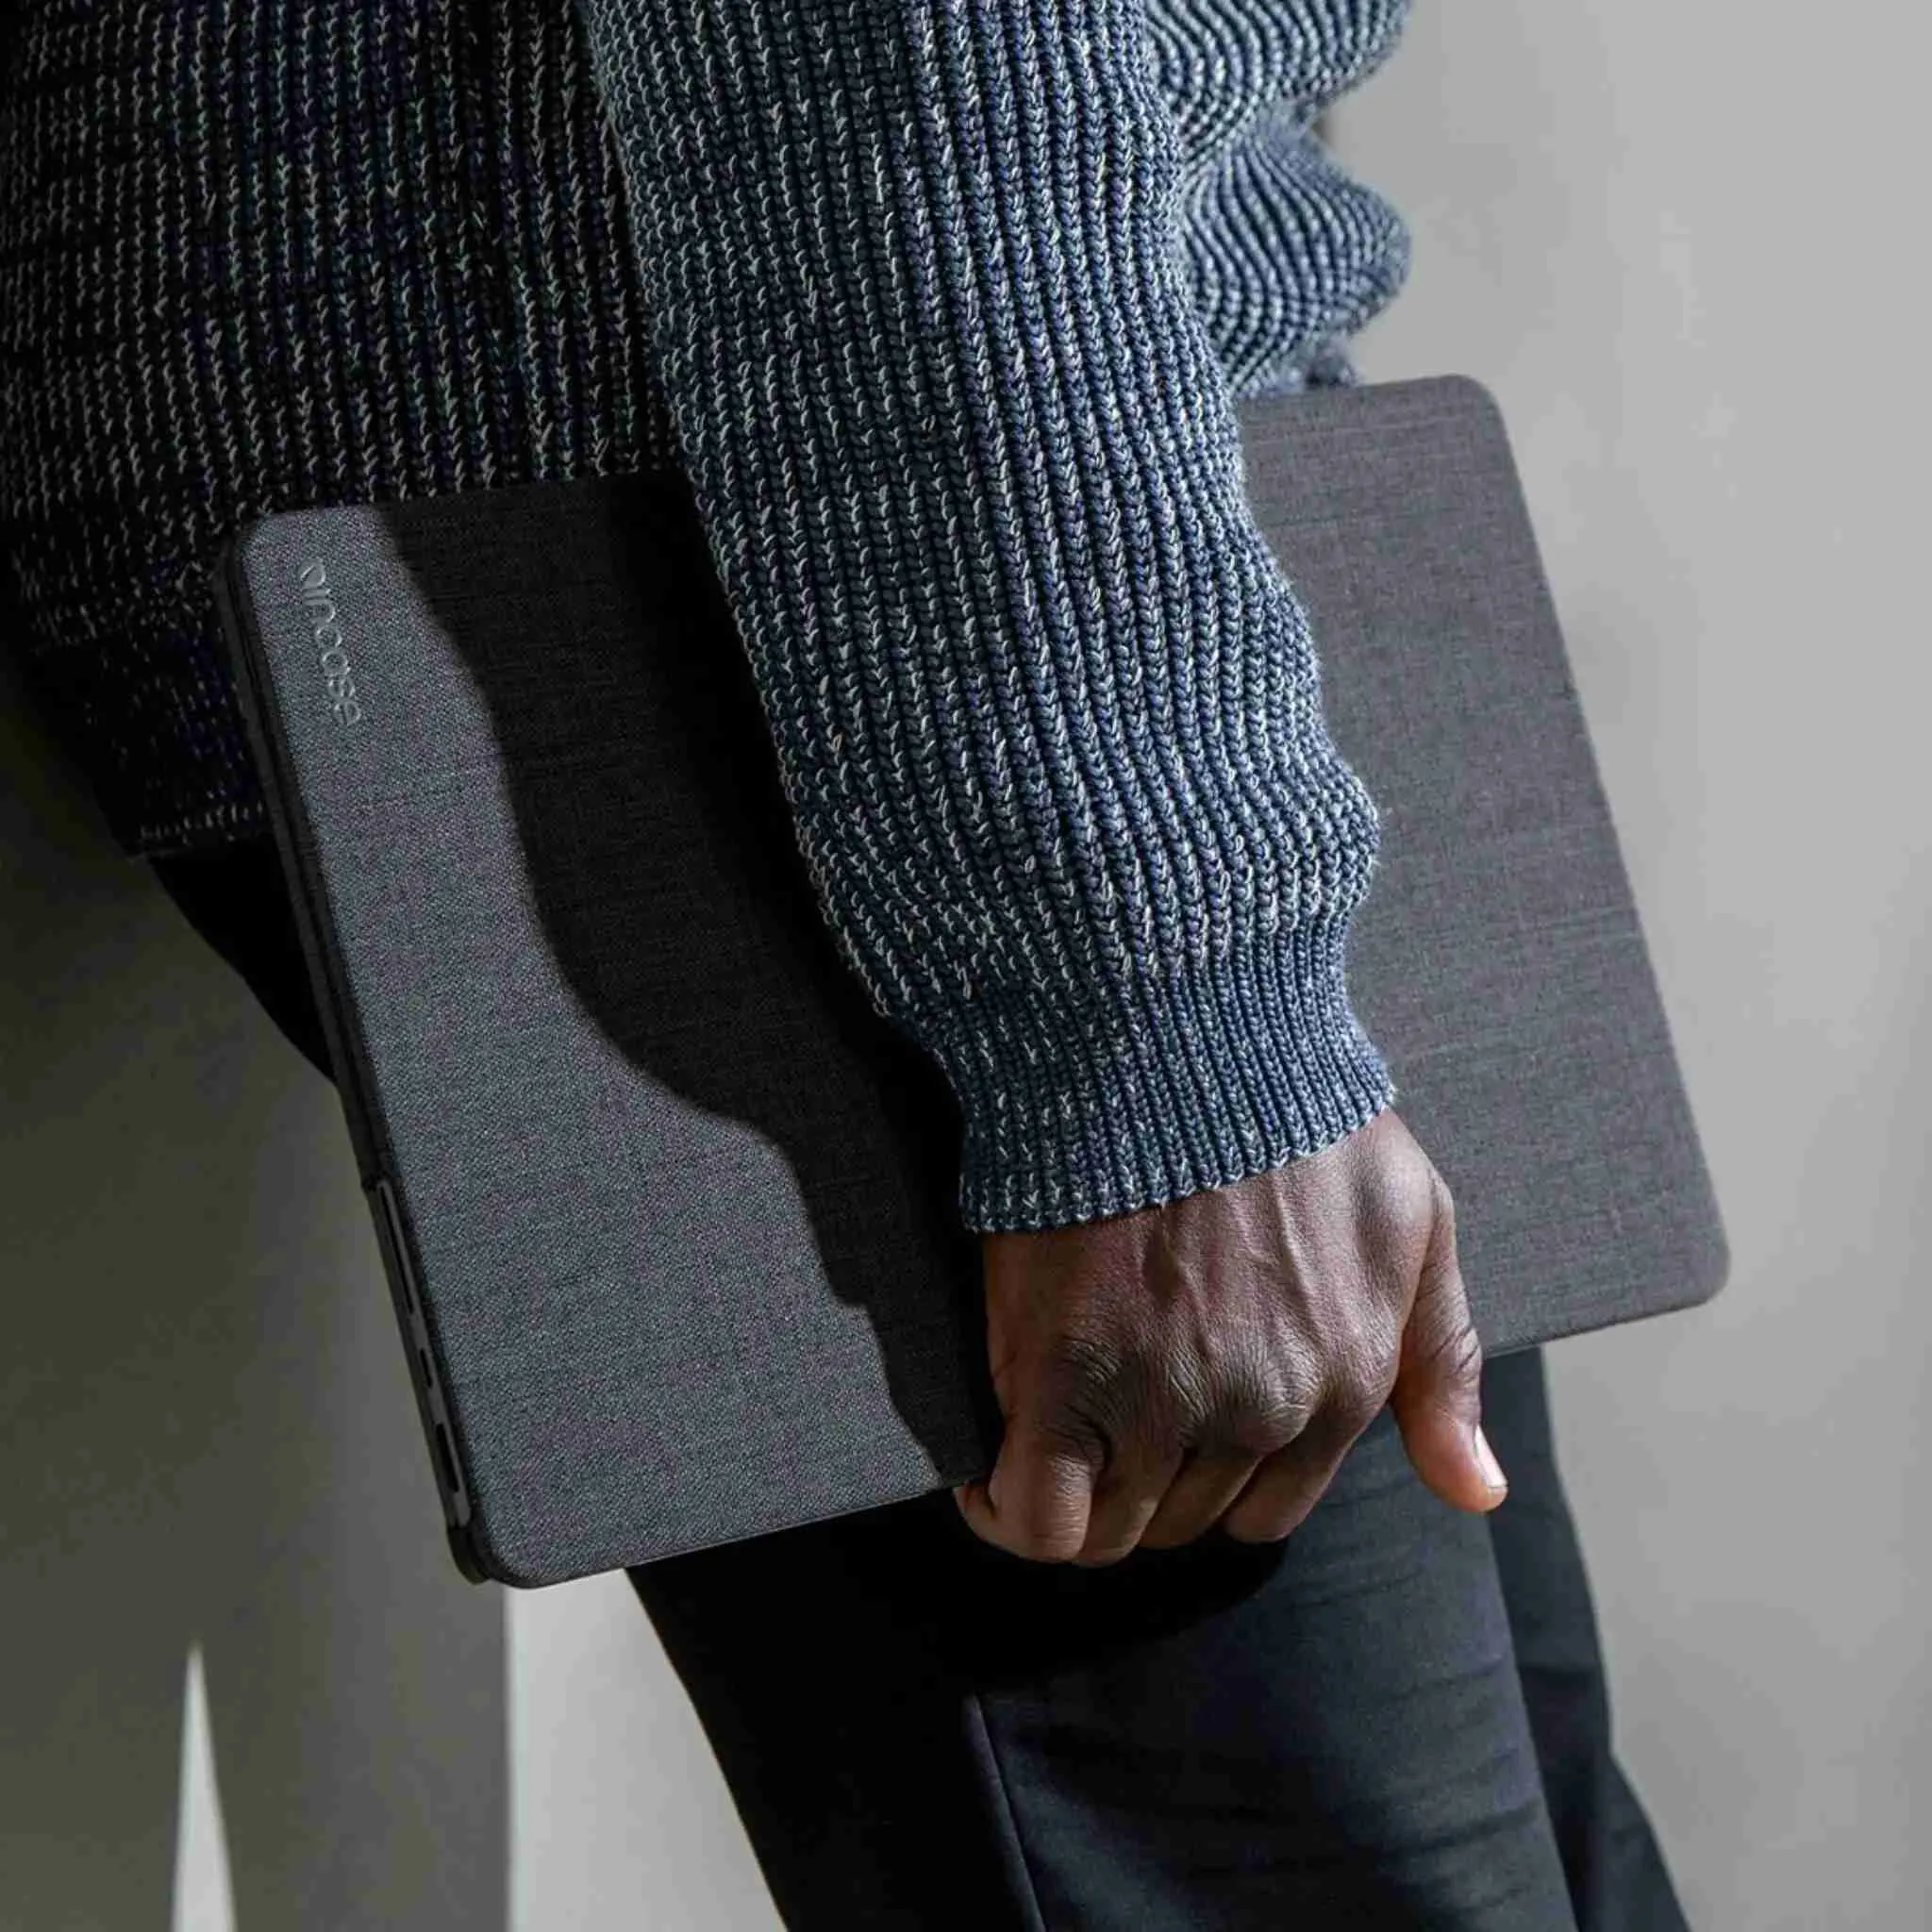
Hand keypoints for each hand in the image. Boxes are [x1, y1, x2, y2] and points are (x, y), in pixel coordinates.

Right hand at [952, 1109, 1507, 1564]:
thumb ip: (1441, 1363)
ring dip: (1076, 1498)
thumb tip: (1478, 1493)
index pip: (1264, 1512)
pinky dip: (1006, 1513)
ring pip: (1114, 1531)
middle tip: (1101, 1409)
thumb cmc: (1291, 1108)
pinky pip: (1036, 1515)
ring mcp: (1162, 1405)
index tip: (1164, 1426)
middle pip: (1184, 1520)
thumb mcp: (1413, 1220)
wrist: (1172, 1034)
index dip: (1209, 1477)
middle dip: (1145, 1481)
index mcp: (1344, 1382)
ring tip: (1044, 1442)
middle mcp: (1262, 1414)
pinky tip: (988, 1479)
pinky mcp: (1065, 1383)